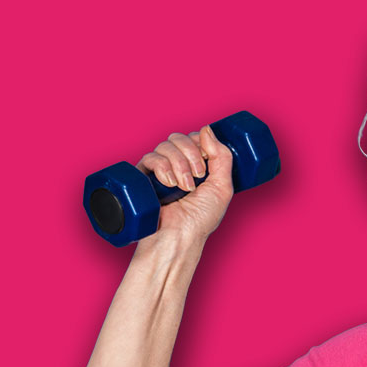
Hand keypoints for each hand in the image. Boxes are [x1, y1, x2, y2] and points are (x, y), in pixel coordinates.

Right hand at [135, 124, 233, 241]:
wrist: (179, 237)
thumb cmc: (201, 219)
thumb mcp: (223, 187)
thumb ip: (222, 156)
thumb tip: (208, 130)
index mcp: (196, 166)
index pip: (194, 138)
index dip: (201, 144)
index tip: (207, 165)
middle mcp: (177, 165)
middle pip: (179, 138)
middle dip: (191, 155)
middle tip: (198, 177)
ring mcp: (160, 170)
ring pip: (165, 145)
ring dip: (179, 165)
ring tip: (184, 188)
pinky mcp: (144, 177)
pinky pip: (150, 157)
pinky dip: (163, 167)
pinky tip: (170, 184)